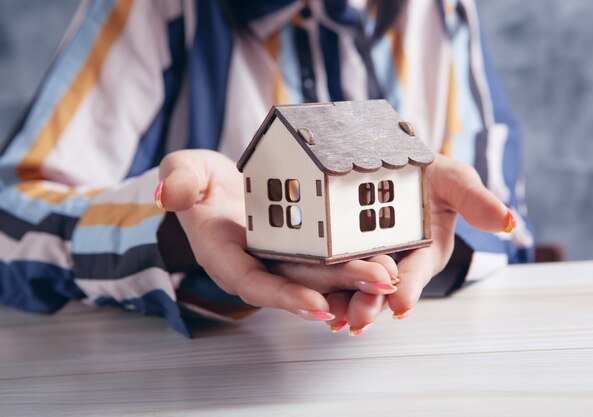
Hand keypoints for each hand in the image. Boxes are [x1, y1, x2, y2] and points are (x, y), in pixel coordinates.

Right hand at [157, 150, 400, 321]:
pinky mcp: (301, 245)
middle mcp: (258, 264)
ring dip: (357, 279)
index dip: (284, 295)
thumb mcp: (184, 172)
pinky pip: (330, 255)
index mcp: (227, 257)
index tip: (317, 303)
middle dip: (341, 286)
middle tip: (380, 283)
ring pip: (322, 273)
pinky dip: (356, 258)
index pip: (255, 282)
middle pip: (301, 280)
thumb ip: (179, 181)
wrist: (218, 184)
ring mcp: (282, 257)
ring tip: (392, 276)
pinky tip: (387, 257)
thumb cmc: (199, 182)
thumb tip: (168, 193)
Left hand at [322, 154, 513, 332]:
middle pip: (381, 287)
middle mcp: (394, 262)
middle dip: (370, 303)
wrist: (397, 166)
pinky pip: (329, 270)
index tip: (402, 303)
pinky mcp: (339, 251)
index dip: (410, 287)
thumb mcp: (455, 182)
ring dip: (344, 303)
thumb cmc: (430, 177)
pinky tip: (310, 297)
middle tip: (358, 318)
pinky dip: (321, 284)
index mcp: (424, 253)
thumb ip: (475, 201)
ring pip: (353, 287)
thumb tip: (507, 221)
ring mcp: (365, 259)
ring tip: (332, 316)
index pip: (416, 272)